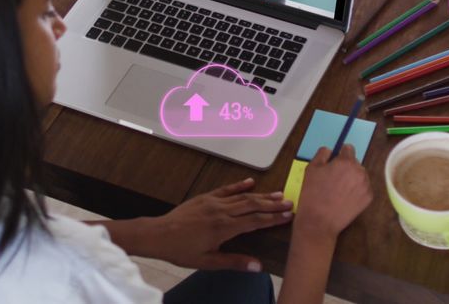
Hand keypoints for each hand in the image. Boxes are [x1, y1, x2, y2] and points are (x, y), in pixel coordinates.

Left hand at [149, 177, 292, 270]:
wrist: (158, 235)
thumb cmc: (181, 250)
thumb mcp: (207, 262)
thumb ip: (233, 262)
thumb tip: (257, 266)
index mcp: (224, 228)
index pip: (255, 221)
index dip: (273, 218)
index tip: (288, 215)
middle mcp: (221, 211)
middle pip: (253, 205)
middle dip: (273, 204)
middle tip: (290, 202)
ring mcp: (213, 202)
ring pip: (242, 196)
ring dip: (261, 195)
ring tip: (278, 193)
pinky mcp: (205, 197)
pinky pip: (226, 189)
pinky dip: (239, 185)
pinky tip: (250, 182)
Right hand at [294, 145, 371, 241]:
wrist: (319, 221)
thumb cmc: (313, 194)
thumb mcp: (311, 168)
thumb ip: (322, 154)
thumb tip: (330, 150)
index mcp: (346, 161)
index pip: (348, 148)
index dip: (340, 154)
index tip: (334, 162)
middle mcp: (360, 171)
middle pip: (355, 163)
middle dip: (346, 167)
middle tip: (334, 179)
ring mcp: (366, 185)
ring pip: (360, 175)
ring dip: (353, 178)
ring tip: (339, 190)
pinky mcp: (368, 198)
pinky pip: (364, 188)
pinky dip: (357, 190)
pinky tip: (345, 198)